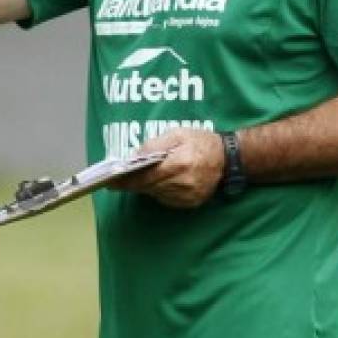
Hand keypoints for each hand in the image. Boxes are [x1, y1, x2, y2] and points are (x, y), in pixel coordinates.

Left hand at [109, 129, 224, 207]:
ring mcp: (188, 196)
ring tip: (134, 179)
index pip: (145, 176)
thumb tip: (133, 156)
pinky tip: (157, 182)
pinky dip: (159, 191)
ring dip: (145, 187)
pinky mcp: (191, 203)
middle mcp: (183, 183)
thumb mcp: (177, 134)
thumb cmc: (200, 142)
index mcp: (179, 164)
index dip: (126, 181)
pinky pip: (167, 199)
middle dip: (132, 183)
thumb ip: (154, 145)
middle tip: (115, 181)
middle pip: (148, 187)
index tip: (109, 182)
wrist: (228, 158)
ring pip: (156, 194)